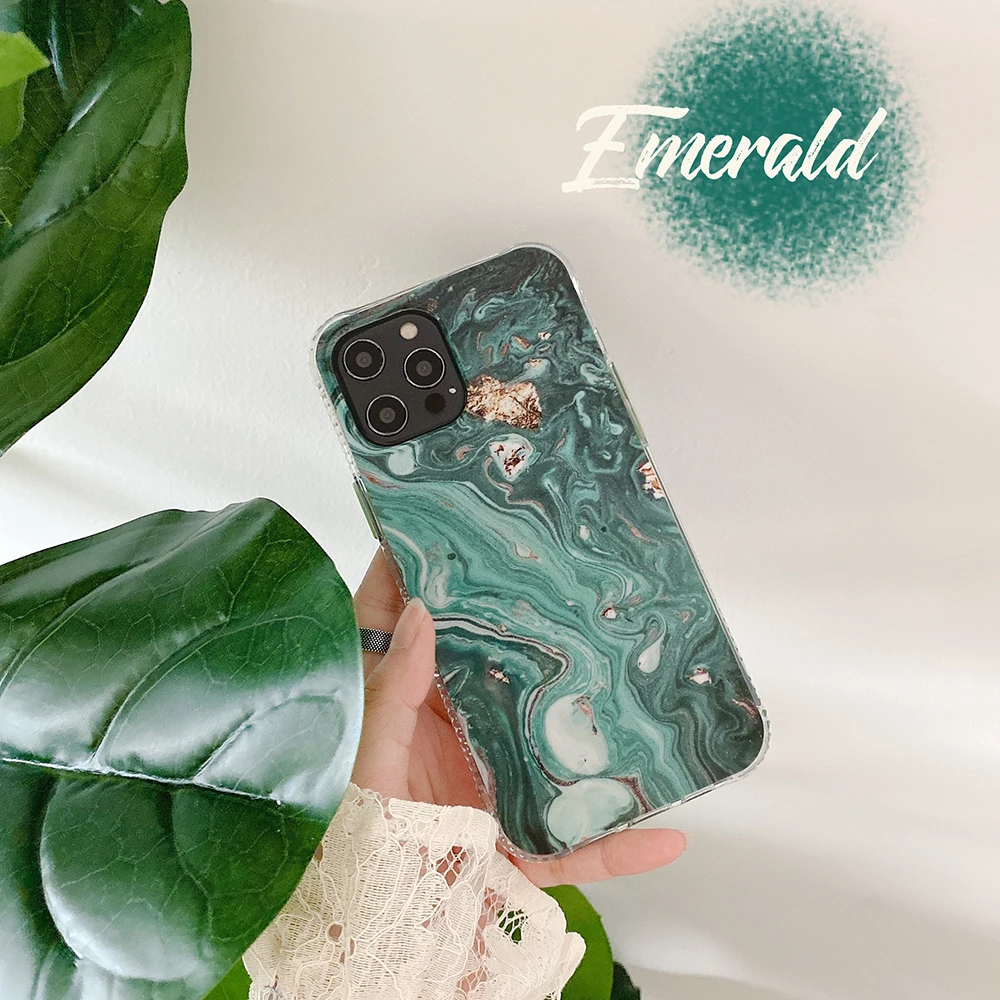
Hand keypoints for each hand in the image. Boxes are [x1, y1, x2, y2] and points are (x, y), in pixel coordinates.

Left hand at [351, 549, 686, 885]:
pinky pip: (577, 844)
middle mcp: (448, 739)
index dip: (417, 573)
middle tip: (554, 576)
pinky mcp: (517, 848)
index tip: (440, 521)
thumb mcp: (363, 764)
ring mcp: (489, 789)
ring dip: (594, 724)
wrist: (368, 945)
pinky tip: (665, 832)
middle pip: (491, 670)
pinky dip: (620, 842)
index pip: (404, 626)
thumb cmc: (346, 854)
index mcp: (400, 711)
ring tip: (636, 682)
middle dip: (521, 627)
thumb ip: (389, 694)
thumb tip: (419, 614)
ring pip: (551, 743)